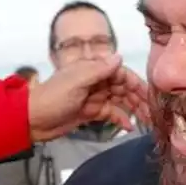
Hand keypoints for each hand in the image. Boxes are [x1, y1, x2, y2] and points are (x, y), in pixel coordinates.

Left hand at [27, 55, 150, 142]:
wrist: (32, 120)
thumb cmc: (52, 98)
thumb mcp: (76, 81)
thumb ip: (99, 69)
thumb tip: (120, 56)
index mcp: (93, 69)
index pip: (122, 74)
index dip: (137, 84)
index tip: (151, 96)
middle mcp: (96, 81)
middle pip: (124, 88)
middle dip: (139, 99)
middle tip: (153, 112)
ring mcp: (94, 97)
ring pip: (120, 101)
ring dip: (134, 110)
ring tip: (147, 121)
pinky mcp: (91, 112)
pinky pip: (111, 113)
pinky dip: (120, 119)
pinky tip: (129, 127)